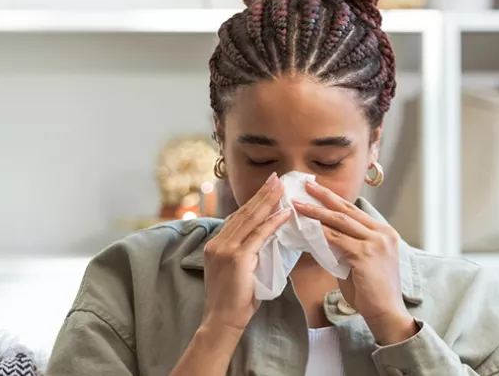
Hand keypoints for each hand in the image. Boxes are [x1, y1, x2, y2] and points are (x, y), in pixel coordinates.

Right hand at [200, 172, 291, 334]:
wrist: (222, 320)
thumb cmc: (234, 301)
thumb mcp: (237, 271)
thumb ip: (246, 253)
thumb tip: (266, 239)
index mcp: (215, 244)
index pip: (237, 218)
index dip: (253, 202)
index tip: (267, 189)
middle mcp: (217, 243)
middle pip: (243, 213)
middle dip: (262, 194)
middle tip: (276, 178)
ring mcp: (225, 249)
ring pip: (250, 220)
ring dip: (268, 202)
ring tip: (282, 188)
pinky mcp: (237, 258)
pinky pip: (258, 235)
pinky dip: (272, 223)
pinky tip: (284, 213)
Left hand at [293, 181, 418, 345]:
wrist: (386, 312)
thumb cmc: (373, 292)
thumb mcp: (362, 263)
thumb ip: (348, 247)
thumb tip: (324, 237)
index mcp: (384, 233)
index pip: (355, 212)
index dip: (335, 201)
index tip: (318, 192)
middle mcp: (382, 233)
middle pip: (347, 210)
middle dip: (325, 196)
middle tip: (307, 185)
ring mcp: (375, 242)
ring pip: (340, 222)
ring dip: (316, 212)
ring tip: (299, 204)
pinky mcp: (365, 254)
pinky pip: (336, 239)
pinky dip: (319, 233)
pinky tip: (305, 227)